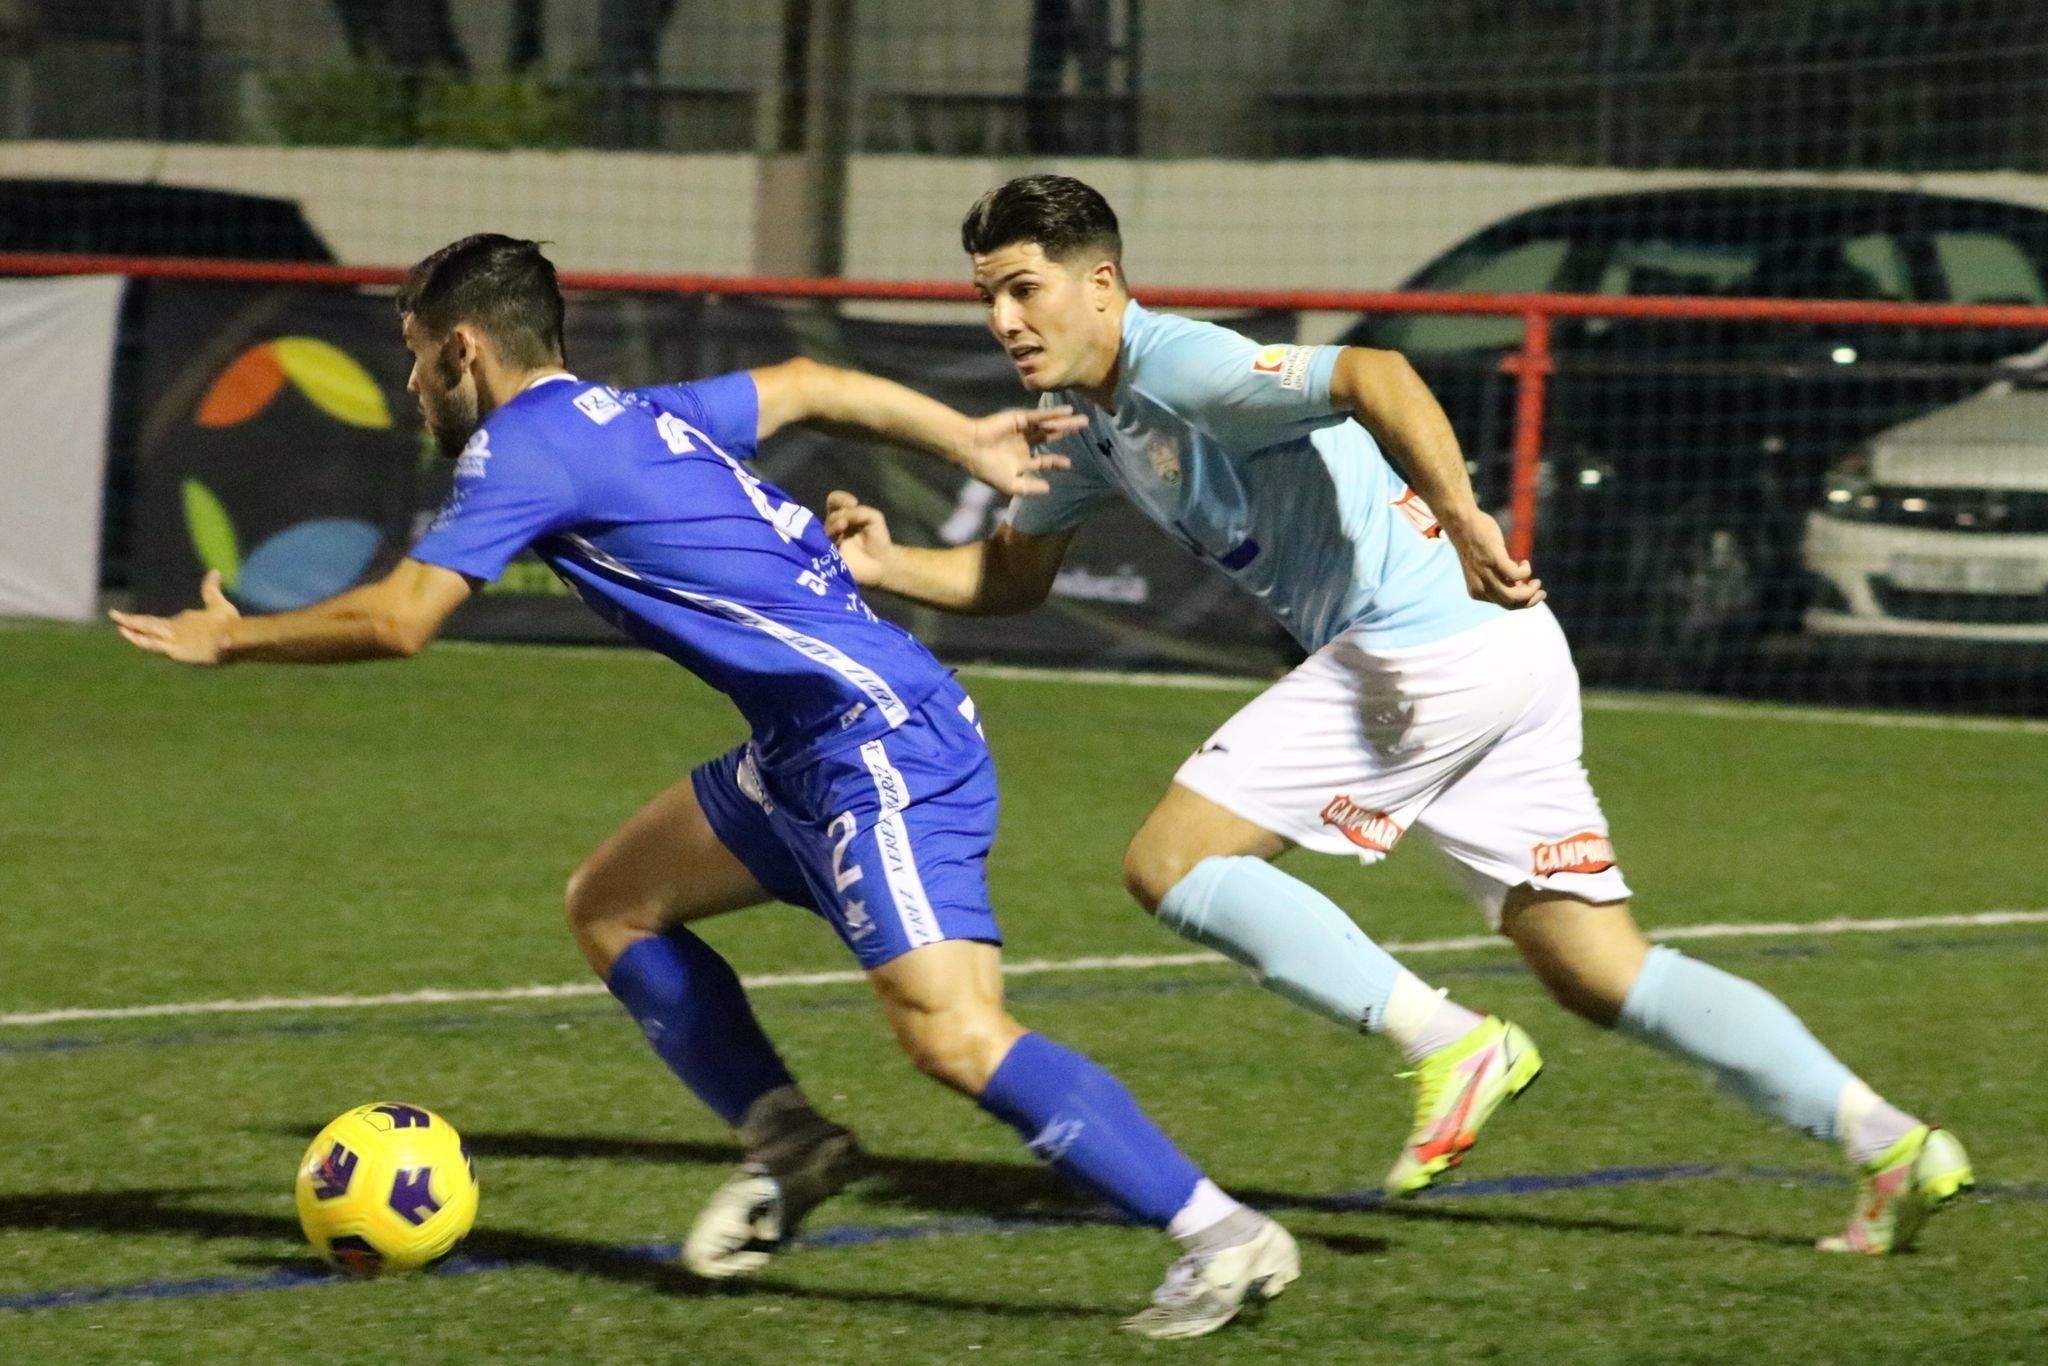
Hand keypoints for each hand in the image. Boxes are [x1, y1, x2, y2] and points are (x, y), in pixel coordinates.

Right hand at [109, 570, 240, 663]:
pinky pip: (153, 645)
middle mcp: (175, 632)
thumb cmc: (229, 624)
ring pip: (148, 634)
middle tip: (113, 615)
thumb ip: (210, 589)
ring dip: (132, 630)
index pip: (159, 622)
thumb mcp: (217, 604)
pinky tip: (126, 633)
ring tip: (118, 626)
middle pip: (148, 626)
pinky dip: (139, 639)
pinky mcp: (175, 650)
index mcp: (181, 624)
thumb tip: (215, 571)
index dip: (143, 620)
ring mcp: (174, 641)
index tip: (130, 618)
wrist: (236, 637)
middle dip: (131, 621)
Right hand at [823, 490, 895, 585]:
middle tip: (847, 520)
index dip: (840, 498)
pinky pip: (822, 545)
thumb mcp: (874, 518)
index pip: (834, 501)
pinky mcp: (829, 555)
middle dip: (839, 514)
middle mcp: (836, 526)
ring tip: (843, 525)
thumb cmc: (878, 539)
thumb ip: (860, 511)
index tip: (853, 503)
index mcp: (845, 516)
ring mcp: (831, 540)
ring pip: (826, 527)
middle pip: (830, 514)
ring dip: (834, 523)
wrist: (881, 562)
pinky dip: (827, 539)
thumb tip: (844, 514)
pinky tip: (836, 540)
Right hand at [959, 406, 1080, 495]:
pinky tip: (1068, 412)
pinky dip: (1054, 414)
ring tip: (1084, 420)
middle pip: (1051, 438)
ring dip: (1066, 423)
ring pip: (1049, 426)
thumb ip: (1029, 489)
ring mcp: (1023, 431)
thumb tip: (1048, 490)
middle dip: (1067, 434)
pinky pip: (1040, 416)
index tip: (1068, 464)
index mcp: (1021, 461)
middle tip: (1085, 429)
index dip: (1056, 462)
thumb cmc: (988, 469)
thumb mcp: (1010, 485)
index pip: (1044, 461)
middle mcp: (1024, 444)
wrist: (970, 449)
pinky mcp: (1020, 419)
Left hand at [1443, 511, 1544, 608]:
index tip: (1533, 593)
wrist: (1461, 524)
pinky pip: (1517, 575)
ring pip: (1514, 596)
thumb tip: (1519, 586)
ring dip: (1531, 591)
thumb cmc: (1476, 544)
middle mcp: (1480, 587)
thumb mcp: (1486, 568)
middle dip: (1531, 601)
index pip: (1505, 605)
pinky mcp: (1494, 561)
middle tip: (1541, 591)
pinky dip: (1525, 571)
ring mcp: (1486, 575)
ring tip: (1536, 581)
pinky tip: (1524, 562)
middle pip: (1511, 604)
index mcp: (1477, 592)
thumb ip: (1499, 579)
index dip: (1522, 602)